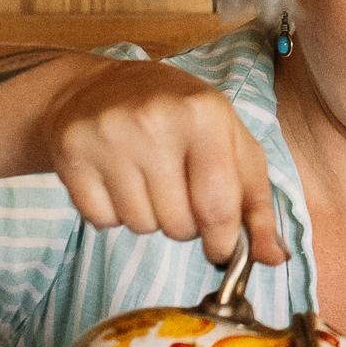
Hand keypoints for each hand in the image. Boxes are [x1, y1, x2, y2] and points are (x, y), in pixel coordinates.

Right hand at [37, 60, 281, 268]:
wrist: (97, 88)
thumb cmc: (179, 117)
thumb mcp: (230, 143)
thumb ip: (256, 202)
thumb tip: (273, 258)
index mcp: (204, 113)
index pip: (218, 206)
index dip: (223, 241)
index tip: (221, 247)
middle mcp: (155, 120)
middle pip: (179, 225)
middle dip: (184, 223)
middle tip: (177, 189)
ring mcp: (108, 136)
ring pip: (141, 227)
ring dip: (149, 217)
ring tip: (146, 179)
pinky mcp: (71, 153)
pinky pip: (102, 221)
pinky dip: (112, 213)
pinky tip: (115, 179)